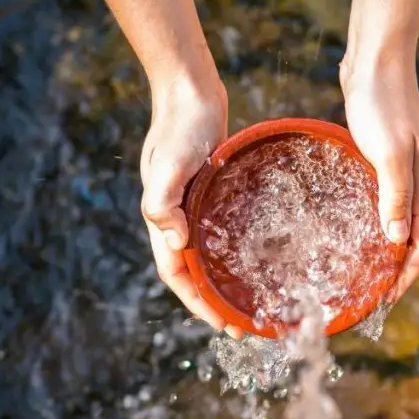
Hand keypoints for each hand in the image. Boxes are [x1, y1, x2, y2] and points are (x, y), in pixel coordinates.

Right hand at [140, 79, 244, 338]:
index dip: (198, 303)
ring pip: (207, 255)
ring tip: (249, 302)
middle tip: (244, 326)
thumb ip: (163, 202)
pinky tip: (255, 258)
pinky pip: (220, 232)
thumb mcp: (169, 164)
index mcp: (163, 219)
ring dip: (223, 282)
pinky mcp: (209, 194)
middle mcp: (177, 219)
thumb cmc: (179, 127)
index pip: (177, 274)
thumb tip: (175, 242)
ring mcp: (193, 207)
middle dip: (214, 303)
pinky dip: (232, 252)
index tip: (222, 324)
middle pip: (193, 273)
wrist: (189, 92)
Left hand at [342, 63, 418, 298]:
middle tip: (371, 294)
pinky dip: (375, 223)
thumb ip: (394, 196)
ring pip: (401, 222)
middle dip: (399, 270)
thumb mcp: (388, 153)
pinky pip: (385, 203)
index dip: (409, 275)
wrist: (376, 61)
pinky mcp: (385, 160)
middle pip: (417, 239)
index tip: (386, 299)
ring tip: (362, 271)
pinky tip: (352, 228)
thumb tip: (395, 242)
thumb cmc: (382, 104)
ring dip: (387, 249)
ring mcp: (404, 172)